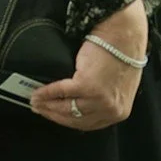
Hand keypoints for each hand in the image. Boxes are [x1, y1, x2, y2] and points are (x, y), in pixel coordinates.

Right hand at [32, 0, 145, 130]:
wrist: (124, 36)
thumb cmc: (122, 55)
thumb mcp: (117, 87)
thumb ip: (103, 100)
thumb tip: (78, 104)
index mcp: (119, 112)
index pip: (87, 123)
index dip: (66, 120)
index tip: (52, 115)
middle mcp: (109, 110)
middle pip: (74, 119)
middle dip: (53, 115)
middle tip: (39, 109)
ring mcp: (98, 100)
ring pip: (65, 109)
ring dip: (46, 106)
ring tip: (35, 101)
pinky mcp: (87, 86)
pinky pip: (60, 92)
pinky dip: (46, 93)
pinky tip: (38, 92)